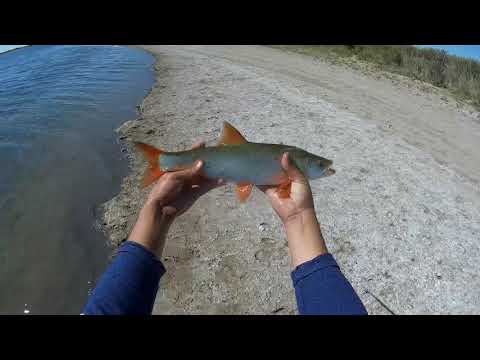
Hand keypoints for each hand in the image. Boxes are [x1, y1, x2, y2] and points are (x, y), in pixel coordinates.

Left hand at [129, 142, 222, 257]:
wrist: (162, 209)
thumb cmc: (163, 190)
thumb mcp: (174, 177)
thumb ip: (189, 171)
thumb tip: (202, 163)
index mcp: (177, 168)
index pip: (187, 157)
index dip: (196, 150)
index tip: (204, 144)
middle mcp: (186, 175)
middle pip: (198, 166)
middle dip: (207, 161)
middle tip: (217, 155)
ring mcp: (191, 184)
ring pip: (204, 176)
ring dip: (213, 173)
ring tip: (223, 167)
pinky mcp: (196, 193)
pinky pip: (206, 187)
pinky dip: (214, 184)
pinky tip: (221, 180)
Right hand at [258, 153, 314, 224]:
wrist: (297, 214)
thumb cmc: (303, 198)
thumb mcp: (300, 179)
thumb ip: (292, 168)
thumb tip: (284, 155)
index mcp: (295, 175)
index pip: (288, 163)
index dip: (284, 157)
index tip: (278, 148)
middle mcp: (285, 178)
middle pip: (277, 168)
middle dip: (272, 162)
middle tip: (266, 152)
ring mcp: (276, 184)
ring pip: (269, 174)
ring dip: (265, 168)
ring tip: (259, 158)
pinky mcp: (269, 190)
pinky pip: (262, 183)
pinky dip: (257, 178)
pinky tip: (253, 170)